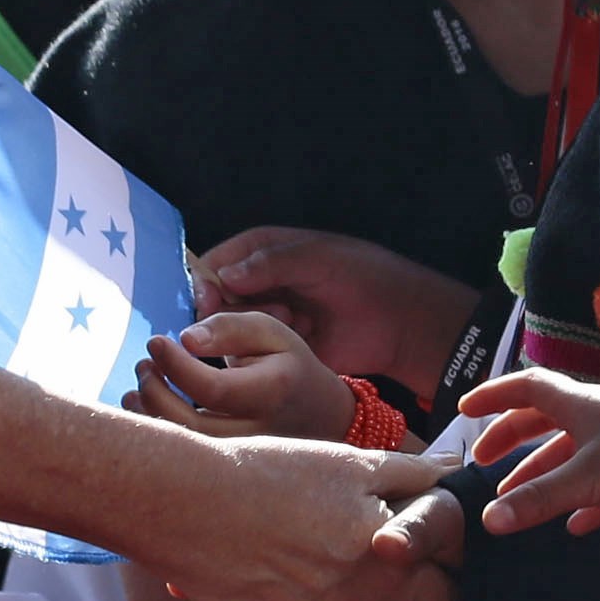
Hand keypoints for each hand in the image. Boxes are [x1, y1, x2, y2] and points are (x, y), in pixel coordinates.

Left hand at [131, 311, 358, 443]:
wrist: (318, 415)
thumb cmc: (289, 366)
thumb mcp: (270, 333)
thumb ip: (229, 328)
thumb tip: (185, 339)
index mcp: (271, 392)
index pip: (213, 389)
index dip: (176, 365)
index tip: (155, 341)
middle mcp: (257, 433)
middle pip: (191, 427)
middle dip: (155, 391)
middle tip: (144, 363)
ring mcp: (243, 458)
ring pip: (184, 450)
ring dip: (149, 415)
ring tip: (142, 381)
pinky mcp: (227, 469)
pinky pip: (185, 459)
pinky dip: (157, 432)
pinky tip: (145, 405)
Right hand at [197, 227, 479, 393]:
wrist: (395, 319)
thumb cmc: (359, 275)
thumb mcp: (316, 259)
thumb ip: (269, 264)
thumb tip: (224, 275)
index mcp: (260, 250)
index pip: (212, 263)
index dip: (204, 281)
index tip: (211, 300)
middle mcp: (256, 283)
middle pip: (214, 299)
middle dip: (230, 309)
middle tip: (272, 311)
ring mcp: (265, 314)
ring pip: (229, 326)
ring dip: (255, 326)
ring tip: (295, 319)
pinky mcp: (276, 344)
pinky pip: (250, 350)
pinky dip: (266, 346)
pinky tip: (300, 336)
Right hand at [458, 370, 599, 535]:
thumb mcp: (586, 477)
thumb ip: (538, 498)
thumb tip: (489, 519)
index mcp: (584, 404)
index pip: (528, 388)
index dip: (495, 395)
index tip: (465, 410)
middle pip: (544, 421)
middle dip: (511, 440)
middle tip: (483, 463)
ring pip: (570, 458)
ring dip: (541, 477)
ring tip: (513, 503)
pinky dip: (581, 505)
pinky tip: (571, 527)